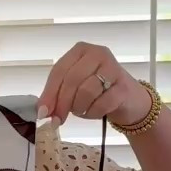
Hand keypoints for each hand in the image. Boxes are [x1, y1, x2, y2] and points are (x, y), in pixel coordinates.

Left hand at [37, 43, 152, 128]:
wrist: (129, 99)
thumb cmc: (97, 92)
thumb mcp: (73, 89)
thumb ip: (57, 95)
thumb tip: (42, 111)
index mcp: (80, 50)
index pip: (59, 70)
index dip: (49, 93)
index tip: (42, 112)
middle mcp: (97, 53)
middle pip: (72, 79)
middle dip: (62, 103)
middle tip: (58, 120)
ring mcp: (113, 68)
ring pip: (86, 91)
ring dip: (80, 108)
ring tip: (81, 110)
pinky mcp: (123, 86)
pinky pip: (102, 103)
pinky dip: (93, 112)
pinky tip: (94, 112)